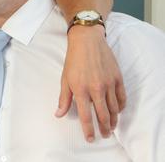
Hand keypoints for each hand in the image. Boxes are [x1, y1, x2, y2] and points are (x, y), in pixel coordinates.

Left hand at [56, 24, 125, 141]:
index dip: (89, 130)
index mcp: (81, 90)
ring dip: (113, 120)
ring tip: (111, 127)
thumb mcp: (64, 79)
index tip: (90, 138)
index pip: (86, 116)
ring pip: (114, 109)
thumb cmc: (74, 60)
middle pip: (103, 115)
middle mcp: (96, 89)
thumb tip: (58, 114)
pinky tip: (117, 111)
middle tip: (104, 135)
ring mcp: (108, 84)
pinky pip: (122, 98)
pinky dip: (120, 107)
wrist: (87, 41)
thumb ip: (63, 99)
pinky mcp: (117, 78)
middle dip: (104, 128)